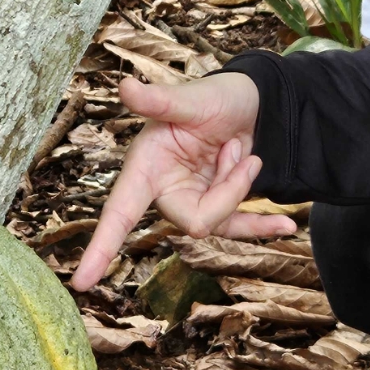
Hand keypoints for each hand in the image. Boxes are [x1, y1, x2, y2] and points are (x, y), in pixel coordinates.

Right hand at [69, 71, 297, 290]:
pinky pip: (239, 228)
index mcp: (146, 167)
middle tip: (240, 150)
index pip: (118, 213)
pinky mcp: (220, 206)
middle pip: (194, 221)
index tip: (81, 282)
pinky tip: (288, 226)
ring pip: (220, 223)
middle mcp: (165, 189)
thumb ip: (159, 101)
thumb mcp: (190, 98)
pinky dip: (264, 224)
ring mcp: (193, 200)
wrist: (253, 102)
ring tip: (248, 150)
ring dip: (242, 188)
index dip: (101, 247)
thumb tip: (125, 87)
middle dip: (227, 191)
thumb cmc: (214, 97)